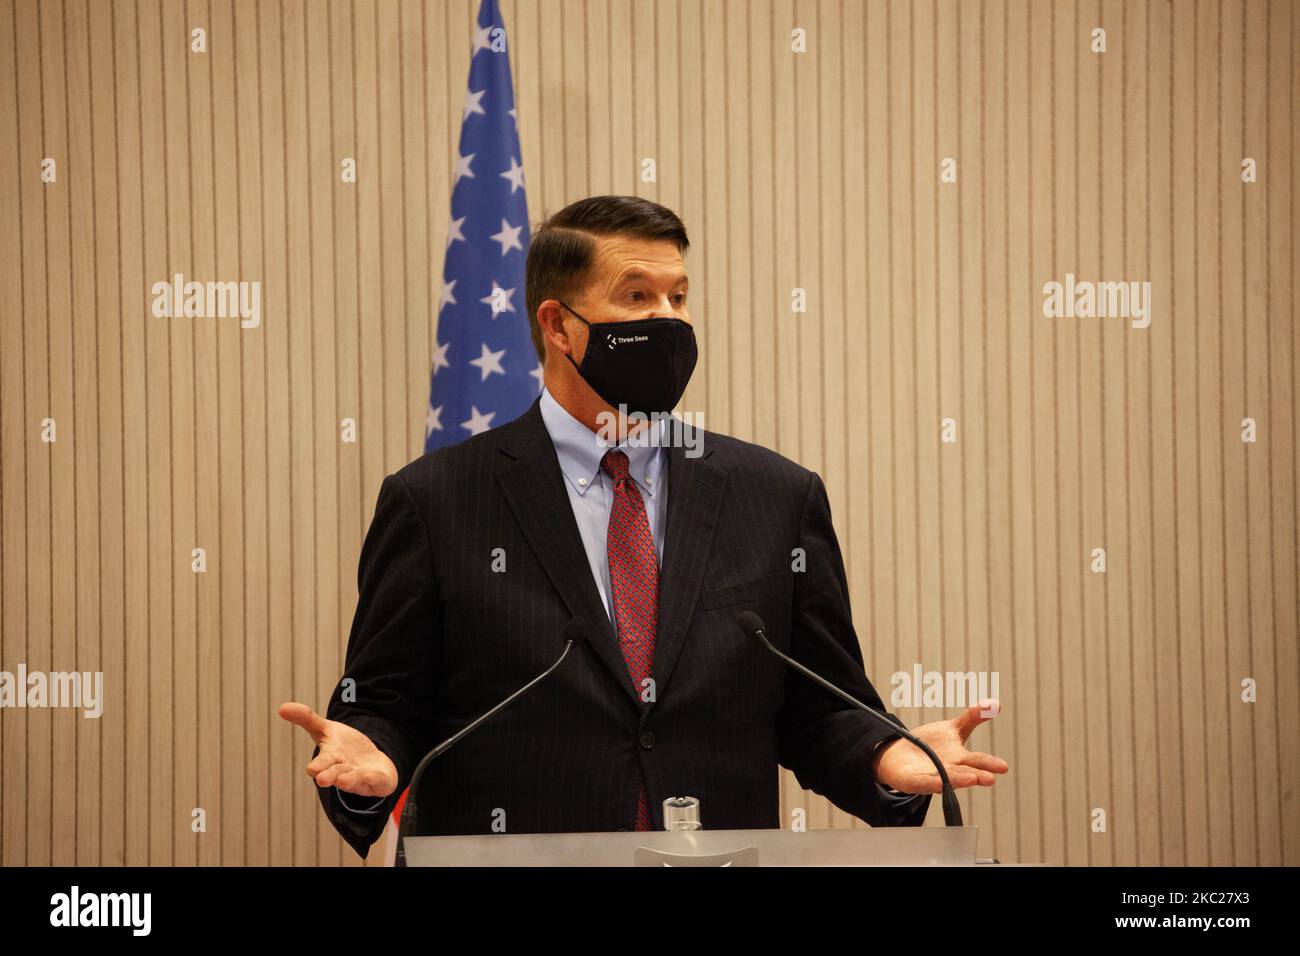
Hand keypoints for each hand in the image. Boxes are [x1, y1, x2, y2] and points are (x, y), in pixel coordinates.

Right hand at [278, 702, 398, 798]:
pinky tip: (372, 775)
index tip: (312, 769)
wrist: (370, 761)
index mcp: (330, 760)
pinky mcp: (379, 780)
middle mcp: (343, 772)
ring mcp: (361, 778)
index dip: (318, 766)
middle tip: (322, 779)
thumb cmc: (344, 748)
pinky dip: (374, 778)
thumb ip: (307, 719)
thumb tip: (281, 707)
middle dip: (329, 775)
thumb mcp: (327, 730)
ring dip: (349, 779)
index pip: (321, 764)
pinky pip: (377, 780)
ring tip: (343, 780)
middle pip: (335, 773)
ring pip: (355, 779)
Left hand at [871, 700, 1008, 793]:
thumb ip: (973, 718)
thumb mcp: (953, 728)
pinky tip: (939, 783)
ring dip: (959, 780)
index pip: (978, 761)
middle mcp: (950, 770)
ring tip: (971, 779)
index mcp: (960, 759)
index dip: (990, 764)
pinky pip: (924, 783)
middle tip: (990, 779)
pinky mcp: (915, 781)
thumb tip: (996, 704)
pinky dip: (932, 783)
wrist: (902, 755)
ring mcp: (933, 777)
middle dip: (977, 776)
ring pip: (948, 779)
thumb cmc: (931, 745)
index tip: (1003, 767)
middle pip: (965, 773)